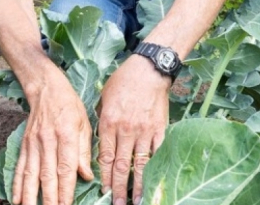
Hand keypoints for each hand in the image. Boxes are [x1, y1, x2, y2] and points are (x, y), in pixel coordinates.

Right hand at [13, 70, 93, 204]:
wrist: (46, 88)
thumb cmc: (70, 106)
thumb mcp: (85, 124)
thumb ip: (84, 151)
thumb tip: (87, 176)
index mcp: (67, 135)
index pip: (66, 168)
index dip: (66, 189)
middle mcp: (48, 140)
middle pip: (48, 175)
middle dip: (49, 198)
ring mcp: (34, 143)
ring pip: (31, 174)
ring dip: (31, 196)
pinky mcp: (24, 144)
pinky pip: (20, 167)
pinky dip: (17, 185)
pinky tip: (17, 199)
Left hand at [98, 56, 170, 204]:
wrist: (149, 69)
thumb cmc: (124, 80)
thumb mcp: (104, 97)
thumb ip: (101, 119)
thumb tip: (99, 138)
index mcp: (109, 122)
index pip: (106, 157)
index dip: (105, 177)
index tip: (104, 191)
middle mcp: (126, 130)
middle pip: (122, 165)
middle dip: (119, 188)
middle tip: (117, 204)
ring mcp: (144, 130)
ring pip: (140, 163)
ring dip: (138, 184)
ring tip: (136, 200)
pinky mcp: (160, 128)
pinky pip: (157, 151)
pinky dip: (155, 167)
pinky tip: (154, 179)